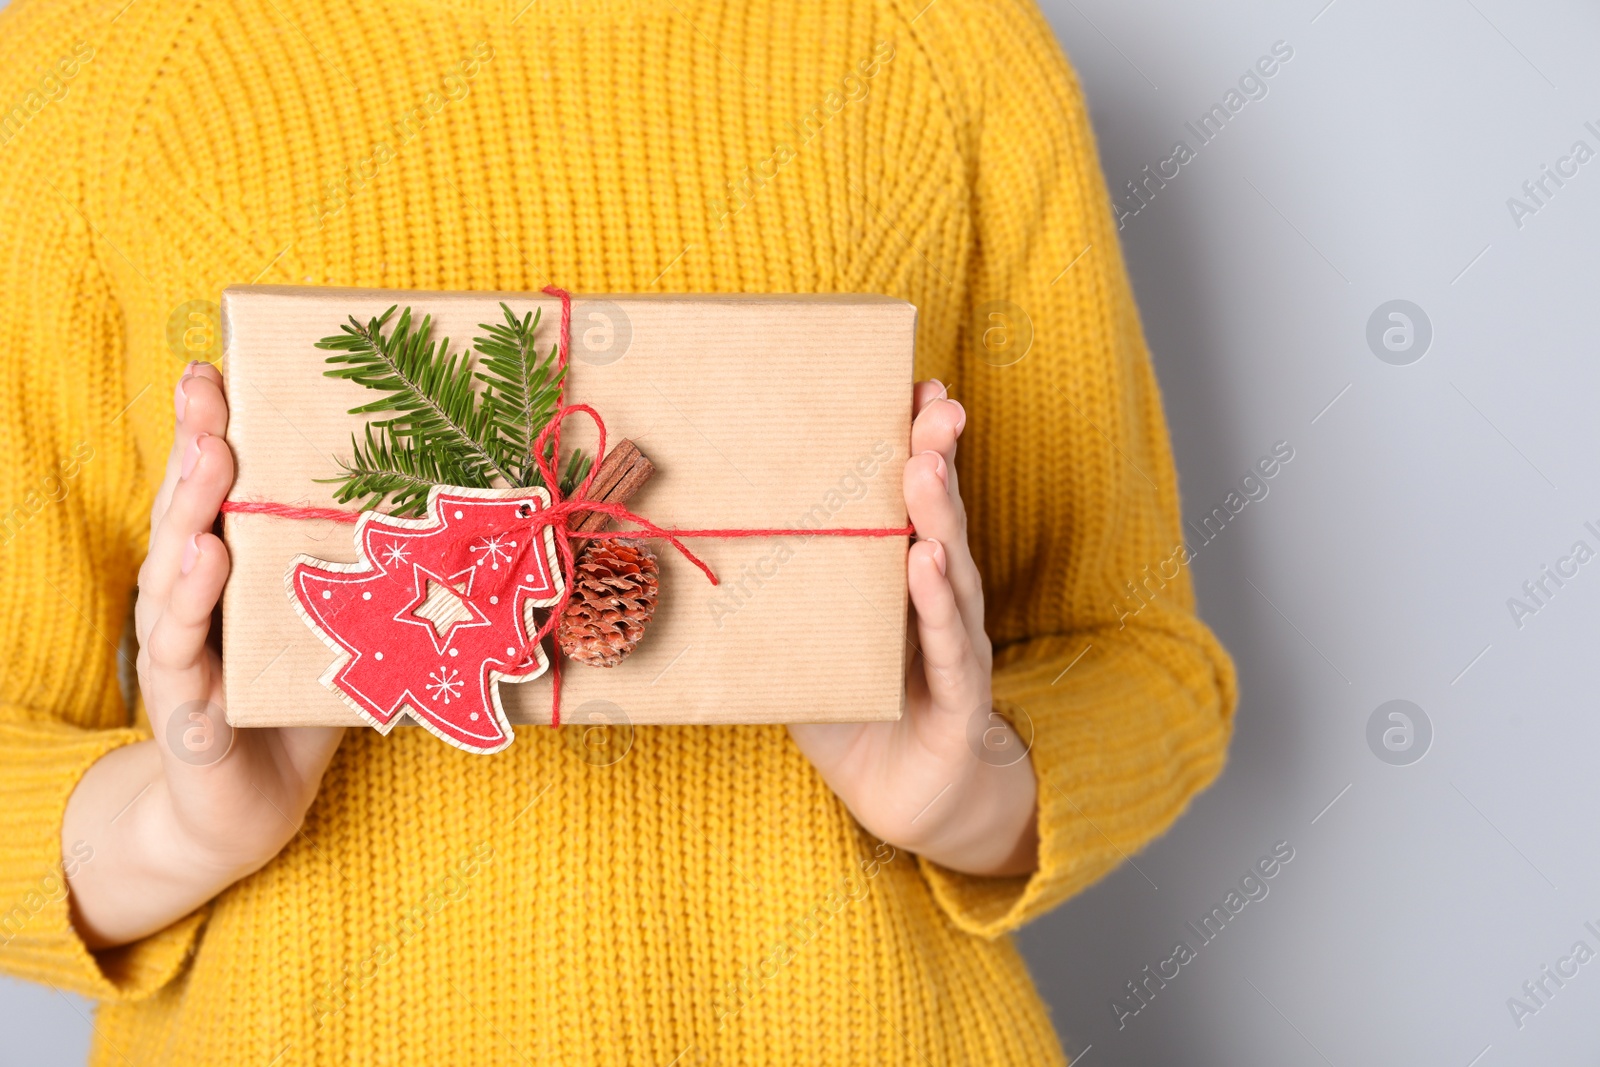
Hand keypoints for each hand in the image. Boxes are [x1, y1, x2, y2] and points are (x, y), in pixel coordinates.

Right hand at [62, 362, 343, 948]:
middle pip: (185, 511)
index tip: (213, 368)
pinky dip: (191, 602)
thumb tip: (469, 524)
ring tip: (210, 459)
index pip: (214, 490)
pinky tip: (206, 560)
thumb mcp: (343, 632)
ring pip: (174, 569)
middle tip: (207, 393)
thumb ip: (375, 580)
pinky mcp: (183, 704)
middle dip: (196, 448)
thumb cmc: (298, 706)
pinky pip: (181, 649)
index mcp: (228, 571)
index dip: (210, 429)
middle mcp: (191, 598)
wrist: (250, 812)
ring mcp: (178, 649)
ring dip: (191, 509)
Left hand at [788, 382, 1038, 876]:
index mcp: (899, 581)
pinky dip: (937, 604)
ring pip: (949, 570)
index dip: (915, 443)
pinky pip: (949, 644)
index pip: (911, 502)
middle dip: (936, 458)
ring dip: (936, 515)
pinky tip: (926, 564)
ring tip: (922, 465)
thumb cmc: (855, 715)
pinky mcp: (961, 696)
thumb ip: (770, 605)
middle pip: (938, 519)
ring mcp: (955, 644)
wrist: (905, 800)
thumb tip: (683, 555)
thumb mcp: (803, 651)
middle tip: (933, 405)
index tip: (914, 384)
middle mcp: (936, 600)